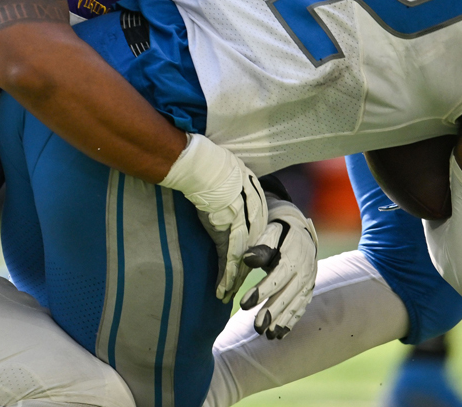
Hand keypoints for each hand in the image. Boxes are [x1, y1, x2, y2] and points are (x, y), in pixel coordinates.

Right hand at [159, 133, 267, 301]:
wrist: (205, 166)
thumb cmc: (210, 167)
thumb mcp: (228, 180)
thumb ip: (230, 193)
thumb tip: (222, 196)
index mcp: (256, 202)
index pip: (253, 234)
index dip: (247, 252)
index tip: (241, 266)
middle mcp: (255, 216)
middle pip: (251, 250)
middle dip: (242, 271)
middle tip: (235, 289)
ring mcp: (245, 225)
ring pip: (242, 259)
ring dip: (233, 280)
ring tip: (226, 296)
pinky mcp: (231, 233)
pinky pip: (231, 260)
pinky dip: (227, 277)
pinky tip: (222, 291)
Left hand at [240, 195, 317, 338]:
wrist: (302, 236)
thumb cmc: (279, 236)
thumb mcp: (270, 234)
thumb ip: (261, 247)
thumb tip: (247, 258)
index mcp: (293, 256)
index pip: (277, 276)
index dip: (261, 291)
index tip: (244, 304)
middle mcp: (304, 272)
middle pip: (288, 294)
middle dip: (273, 312)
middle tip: (257, 327)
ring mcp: (308, 283)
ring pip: (295, 305)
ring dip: (282, 321)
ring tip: (268, 335)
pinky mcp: (308, 291)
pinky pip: (300, 308)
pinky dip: (290, 322)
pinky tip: (279, 334)